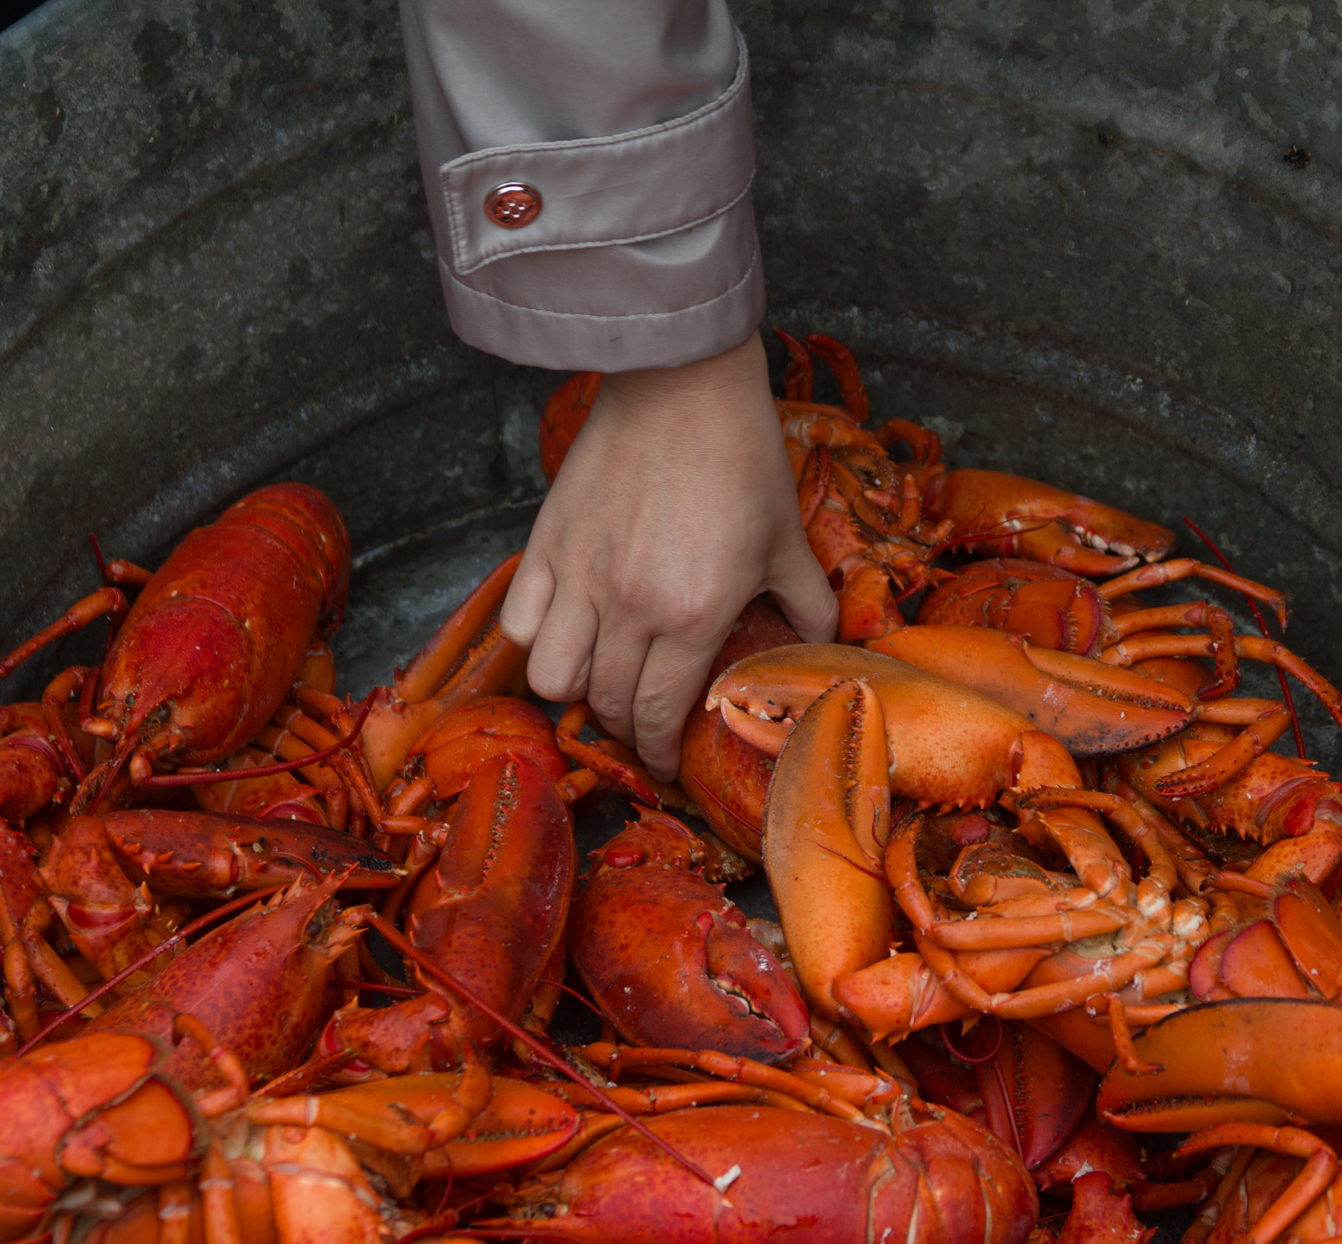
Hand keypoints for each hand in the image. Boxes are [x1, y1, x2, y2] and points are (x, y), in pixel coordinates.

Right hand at [500, 332, 837, 779]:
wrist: (682, 385)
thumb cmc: (740, 456)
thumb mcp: (785, 537)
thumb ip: (806, 602)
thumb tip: (821, 643)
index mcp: (694, 616)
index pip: (659, 714)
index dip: (658, 751)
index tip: (664, 761)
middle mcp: (630, 608)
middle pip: (608, 705)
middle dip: (624, 729)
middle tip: (638, 726)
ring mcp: (581, 577)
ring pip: (552, 678)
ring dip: (575, 694)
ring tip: (597, 683)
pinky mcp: (547, 545)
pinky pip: (520, 624)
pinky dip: (536, 643)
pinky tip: (562, 635)